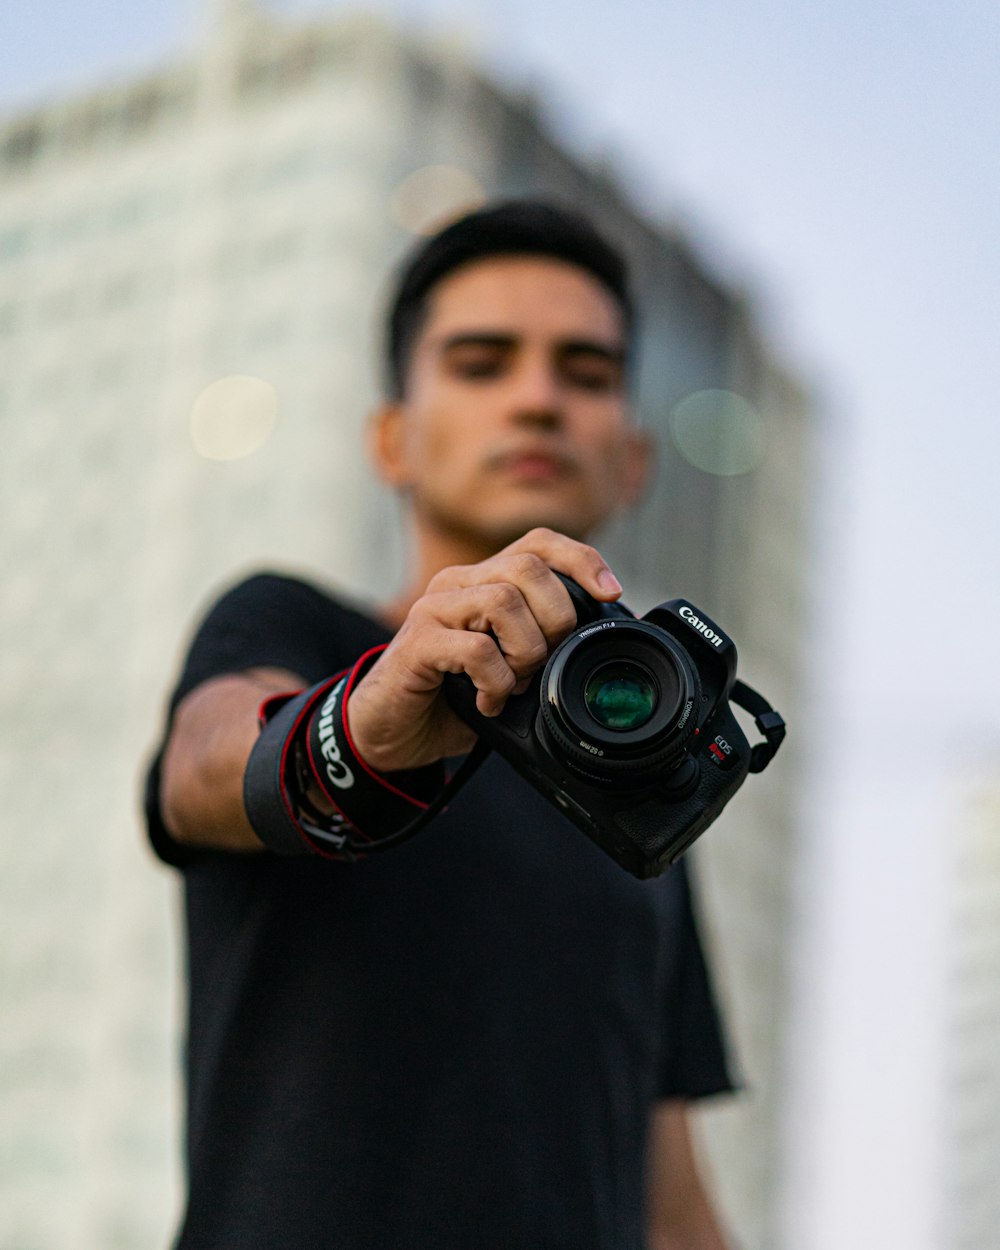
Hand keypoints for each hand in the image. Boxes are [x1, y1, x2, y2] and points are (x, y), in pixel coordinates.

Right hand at [347, 528, 623, 772]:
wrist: (392, 733)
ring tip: (514, 683)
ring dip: (525, 652)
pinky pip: (477, 649)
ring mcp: (434, 609)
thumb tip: (595, 638)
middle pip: (528, 566)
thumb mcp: (508, 665)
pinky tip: (489, 701)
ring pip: (504, 600)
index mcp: (483, 580)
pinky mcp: (417, 642)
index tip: (610, 594)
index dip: (581, 559)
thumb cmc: (452, 698)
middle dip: (556, 619)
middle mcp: (457, 583)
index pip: (539, 543)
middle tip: (544, 662)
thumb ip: (540, 642)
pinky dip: (496, 682)